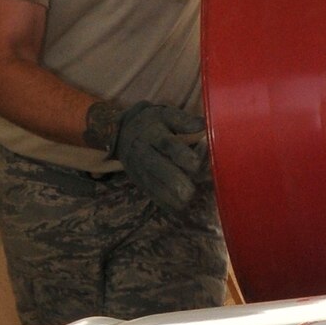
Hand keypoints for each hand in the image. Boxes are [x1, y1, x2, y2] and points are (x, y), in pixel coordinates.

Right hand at [86, 98, 206, 214]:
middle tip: (189, 192)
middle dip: (174, 181)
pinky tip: (178, 210)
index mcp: (153, 132)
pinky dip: (164, 203)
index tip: (196, 164)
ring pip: (152, 183)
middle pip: (157, 167)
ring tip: (185, 204)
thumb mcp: (166, 114)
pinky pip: (150, 193)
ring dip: (169, 196)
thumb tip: (203, 125)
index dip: (182, 154)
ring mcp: (139, 167)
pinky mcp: (139, 180)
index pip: (167, 144)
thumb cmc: (153, 122)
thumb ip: (184, 121)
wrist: (122, 130)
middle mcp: (144, 150)